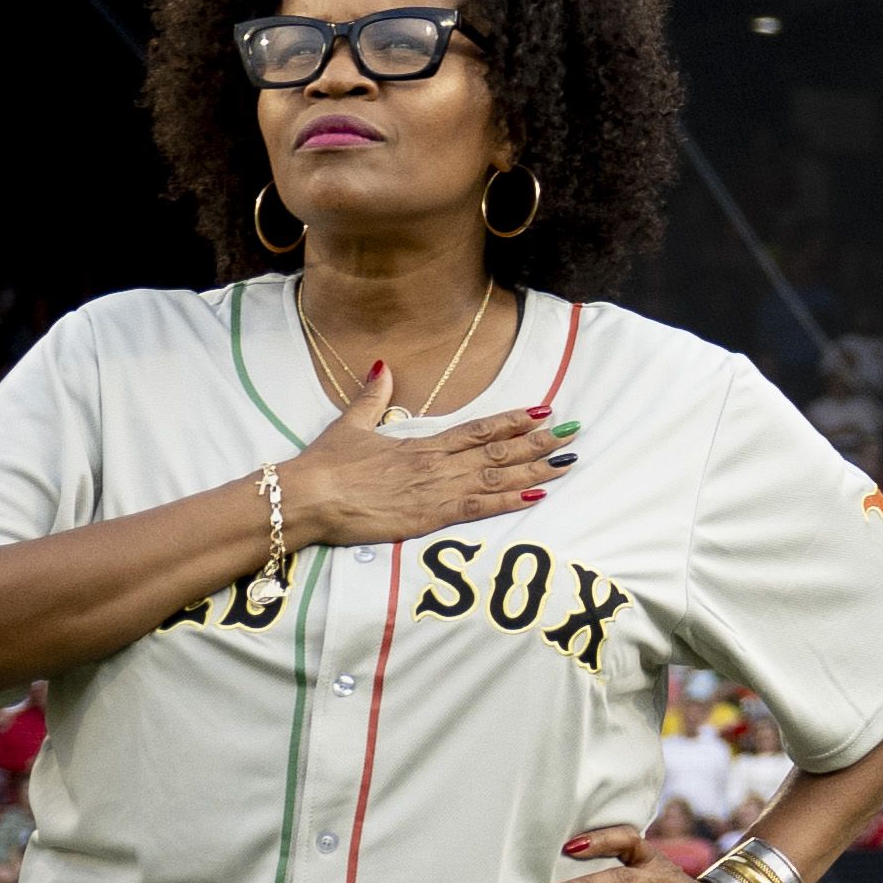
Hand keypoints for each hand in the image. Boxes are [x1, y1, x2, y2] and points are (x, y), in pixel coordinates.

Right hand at [278, 352, 568, 553]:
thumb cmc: (326, 465)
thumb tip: (383, 366)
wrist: (309, 496)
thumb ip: (372, 398)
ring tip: (567, 461)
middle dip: (538, 442)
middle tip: (572, 432)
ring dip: (535, 469)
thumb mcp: (350, 425)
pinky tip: (537, 495)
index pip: (478, 428)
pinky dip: (510, 500)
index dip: (512, 420)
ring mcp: (437, 490)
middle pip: (498, 450)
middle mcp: (437, 463)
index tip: (542, 410)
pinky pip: (479, 507)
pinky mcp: (430, 516)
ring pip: (497, 476)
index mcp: (421, 443)